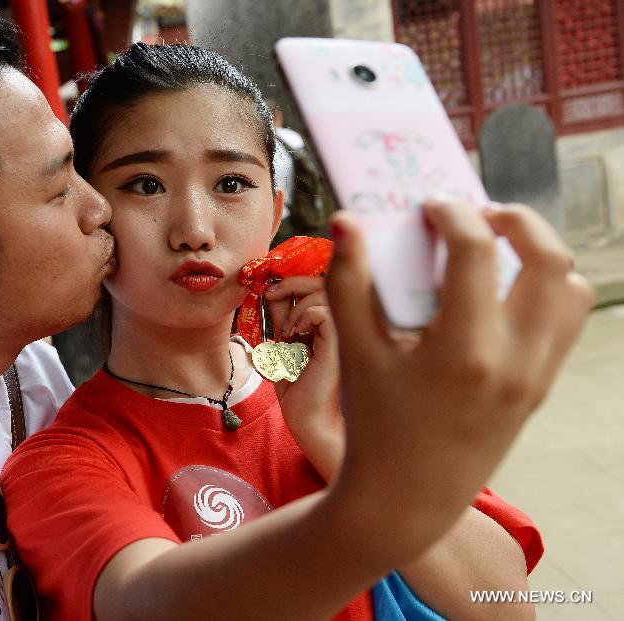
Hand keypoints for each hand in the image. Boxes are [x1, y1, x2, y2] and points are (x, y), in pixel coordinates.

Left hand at [265, 276, 343, 480]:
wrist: (307, 420)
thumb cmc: (297, 388)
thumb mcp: (283, 344)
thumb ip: (282, 318)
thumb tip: (272, 291)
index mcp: (332, 323)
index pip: (320, 285)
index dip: (296, 279)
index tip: (271, 289)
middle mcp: (344, 324)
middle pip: (325, 280)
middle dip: (292, 282)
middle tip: (271, 294)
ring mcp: (346, 332)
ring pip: (324, 292)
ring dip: (296, 304)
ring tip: (286, 330)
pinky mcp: (341, 343)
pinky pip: (323, 311)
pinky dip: (303, 316)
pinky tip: (295, 336)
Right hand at [326, 199, 591, 559]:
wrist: (408, 499)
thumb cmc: (376, 427)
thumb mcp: (356, 355)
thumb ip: (349, 282)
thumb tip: (346, 220)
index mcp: (465, 350)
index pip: (477, 251)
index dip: (453, 214)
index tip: (430, 208)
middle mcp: (514, 361)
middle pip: (549, 258)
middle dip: (516, 219)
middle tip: (477, 215)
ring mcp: (536, 377)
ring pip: (571, 289)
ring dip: (539, 256)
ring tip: (494, 252)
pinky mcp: (540, 388)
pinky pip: (566, 323)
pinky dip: (546, 292)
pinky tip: (499, 296)